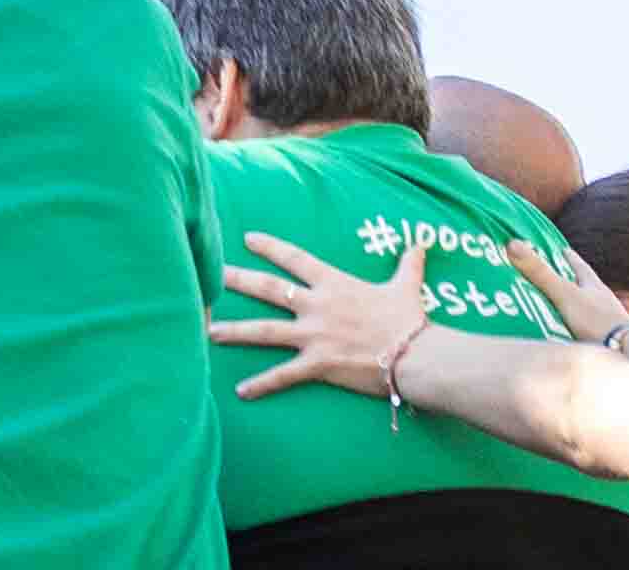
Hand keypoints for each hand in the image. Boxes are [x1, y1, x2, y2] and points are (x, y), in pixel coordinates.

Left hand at [210, 228, 438, 400]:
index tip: (247, 239)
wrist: (414, 354)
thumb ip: (408, 265)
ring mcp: (314, 336)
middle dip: (238, 281)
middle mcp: (316, 306)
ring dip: (235, 331)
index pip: (294, 258)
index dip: (270, 247)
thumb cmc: (408, 320)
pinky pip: (283, 375)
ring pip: (265, 331)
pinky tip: (241, 391)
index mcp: (333, 284)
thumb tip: (420, 245)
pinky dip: (261, 384)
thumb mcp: (406, 286)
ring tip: (208, 330)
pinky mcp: (317, 364)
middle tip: (211, 275)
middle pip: (268, 289)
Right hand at [498, 234, 628, 347]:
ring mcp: (606, 321)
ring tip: (553, 308)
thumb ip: (540, 273)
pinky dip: (576, 329)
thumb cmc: (597, 321)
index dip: (567, 256)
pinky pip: (587, 330)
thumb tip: (512, 243)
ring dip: (572, 307)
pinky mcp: (606, 341)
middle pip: (582, 286)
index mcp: (593, 285)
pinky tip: (567, 335)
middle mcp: (602, 301)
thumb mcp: (564, 294)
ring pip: (586, 309)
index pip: (578, 265)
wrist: (628, 355)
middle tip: (550, 277)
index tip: (558, 248)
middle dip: (567, 281)